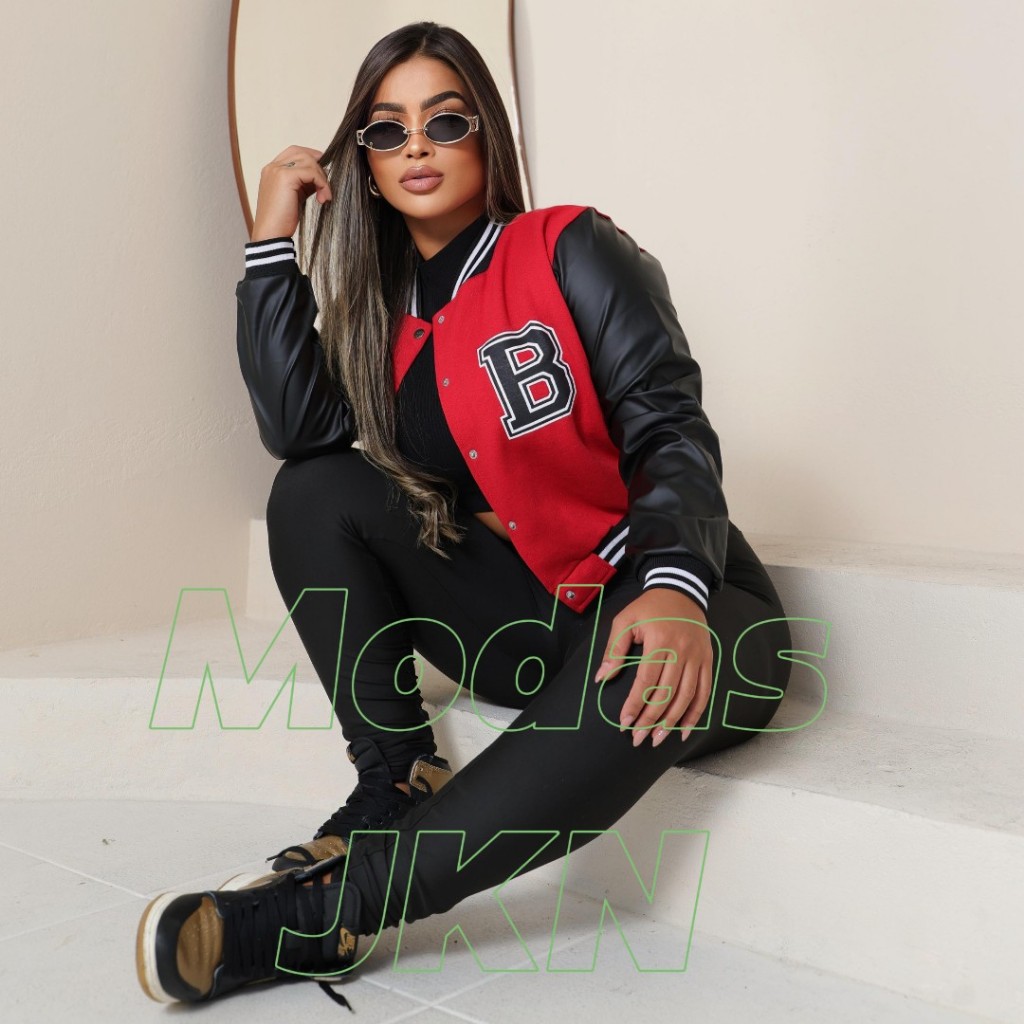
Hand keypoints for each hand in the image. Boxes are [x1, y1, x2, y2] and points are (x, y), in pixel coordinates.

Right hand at [251, 145, 332, 241]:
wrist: (271, 234)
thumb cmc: (282, 221)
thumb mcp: (295, 197)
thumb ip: (304, 183)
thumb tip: (322, 175)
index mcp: (272, 170)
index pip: (294, 152)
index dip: (312, 158)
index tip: (323, 174)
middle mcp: (273, 167)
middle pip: (302, 153)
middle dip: (319, 167)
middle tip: (326, 186)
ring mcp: (277, 170)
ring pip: (309, 161)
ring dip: (322, 178)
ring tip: (324, 196)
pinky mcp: (285, 177)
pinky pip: (312, 172)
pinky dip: (322, 184)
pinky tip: (324, 198)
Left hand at [594, 588, 713, 746]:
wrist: (681, 590)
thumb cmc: (649, 607)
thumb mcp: (625, 620)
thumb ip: (614, 649)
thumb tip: (601, 678)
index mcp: (660, 641)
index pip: (646, 681)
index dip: (635, 704)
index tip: (624, 722)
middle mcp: (681, 651)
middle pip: (666, 694)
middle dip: (650, 720)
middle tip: (637, 738)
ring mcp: (697, 657)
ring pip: (686, 697)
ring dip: (672, 722)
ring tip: (656, 739)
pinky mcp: (707, 660)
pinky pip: (704, 692)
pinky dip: (695, 714)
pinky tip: (684, 731)